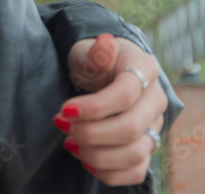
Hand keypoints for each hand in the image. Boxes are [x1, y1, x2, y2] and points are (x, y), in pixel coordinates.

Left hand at [53, 33, 168, 185]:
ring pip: (134, 154)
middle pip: (130, 128)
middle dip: (91, 133)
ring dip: (97, 155)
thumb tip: (104, 44)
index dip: (94, 107)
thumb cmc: (97, 58)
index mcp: (145, 68)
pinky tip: (86, 161)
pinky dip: (110, 173)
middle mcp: (156, 99)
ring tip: (70, 143)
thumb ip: (97, 52)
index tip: (64, 110)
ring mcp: (154, 125)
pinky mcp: (147, 146)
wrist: (108, 69)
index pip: (125, 95)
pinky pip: (136, 170)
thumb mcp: (92, 49)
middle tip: (62, 125)